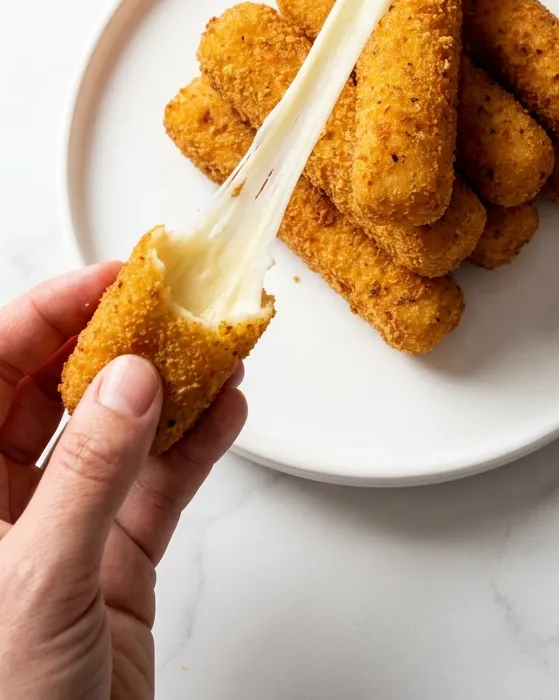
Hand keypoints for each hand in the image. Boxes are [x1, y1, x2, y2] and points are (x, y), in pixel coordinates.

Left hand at [0, 266, 246, 699]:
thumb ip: (90, 476)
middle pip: (53, 390)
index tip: (111, 277)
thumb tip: (129, 382)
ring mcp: (60, 532)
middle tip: (167, 300)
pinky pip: (155, 487)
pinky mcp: (112, 567)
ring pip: (113, 433)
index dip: (46, 313)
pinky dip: (193, 447)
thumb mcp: (35, 582)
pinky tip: (223, 410)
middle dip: (112, 339)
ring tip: (210, 342)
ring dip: (164, 387)